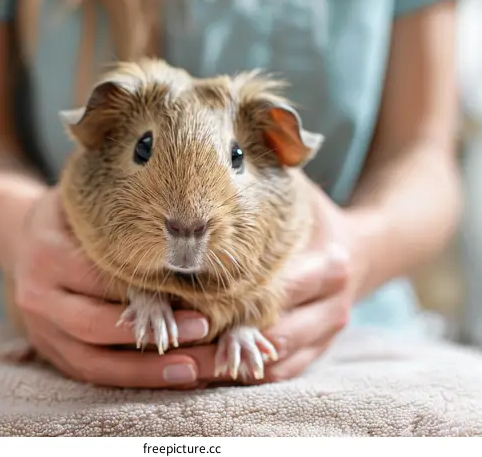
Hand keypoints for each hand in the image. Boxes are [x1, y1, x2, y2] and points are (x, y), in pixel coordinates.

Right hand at [10, 186, 209, 388]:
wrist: (21, 239)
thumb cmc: (68, 217)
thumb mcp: (85, 201)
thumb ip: (117, 212)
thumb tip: (178, 217)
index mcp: (47, 255)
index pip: (102, 279)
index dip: (148, 291)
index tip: (192, 295)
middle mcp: (38, 297)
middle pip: (95, 325)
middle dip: (150, 334)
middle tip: (201, 331)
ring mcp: (40, 329)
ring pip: (91, 362)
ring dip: (143, 372)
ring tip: (191, 371)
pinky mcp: (48, 349)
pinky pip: (87, 373)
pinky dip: (128, 380)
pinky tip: (166, 379)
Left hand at [175, 177, 364, 386]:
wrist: (367, 248)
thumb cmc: (317, 217)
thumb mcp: (299, 191)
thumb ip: (269, 176)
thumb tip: (214, 162)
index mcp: (327, 264)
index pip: (270, 290)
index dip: (224, 297)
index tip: (179, 299)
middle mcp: (332, 305)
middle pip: (271, 333)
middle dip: (221, 338)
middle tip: (171, 338)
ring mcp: (327, 332)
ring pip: (274, 360)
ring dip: (230, 365)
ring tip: (184, 361)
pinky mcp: (320, 350)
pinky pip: (283, 373)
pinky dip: (248, 375)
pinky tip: (212, 370)